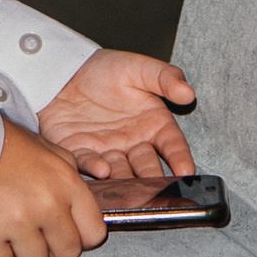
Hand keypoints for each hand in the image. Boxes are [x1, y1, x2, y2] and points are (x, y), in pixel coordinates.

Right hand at [0, 119, 105, 256]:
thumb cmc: (3, 143)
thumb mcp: (48, 150)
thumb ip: (69, 177)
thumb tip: (80, 208)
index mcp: (68, 184)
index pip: (94, 233)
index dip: (81, 237)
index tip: (67, 234)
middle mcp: (48, 205)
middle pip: (67, 253)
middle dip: (53, 248)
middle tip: (36, 236)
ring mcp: (18, 223)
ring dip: (23, 254)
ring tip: (12, 235)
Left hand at [38, 48, 196, 179]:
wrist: (68, 71)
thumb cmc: (106, 69)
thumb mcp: (140, 68)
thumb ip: (165, 79)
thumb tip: (188, 93)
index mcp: (154, 124)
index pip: (172, 144)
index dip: (180, 158)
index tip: (187, 171)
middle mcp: (133, 143)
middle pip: (147, 165)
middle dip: (153, 178)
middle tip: (158, 188)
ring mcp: (108, 151)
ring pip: (120, 170)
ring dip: (126, 180)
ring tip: (131, 187)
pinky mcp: (80, 152)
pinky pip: (88, 162)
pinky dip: (95, 168)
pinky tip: (102, 171)